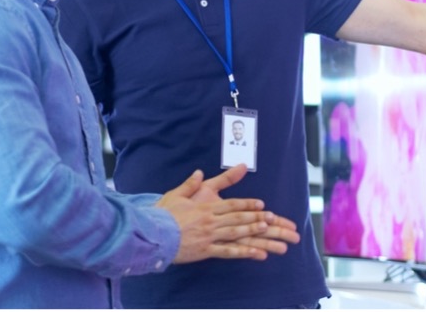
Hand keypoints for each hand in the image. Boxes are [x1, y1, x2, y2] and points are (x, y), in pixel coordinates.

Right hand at [157, 166, 298, 263]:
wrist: (150, 234)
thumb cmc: (162, 214)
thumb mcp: (176, 195)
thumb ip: (190, 184)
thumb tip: (199, 172)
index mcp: (205, 207)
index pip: (231, 204)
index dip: (247, 204)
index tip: (261, 204)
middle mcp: (210, 220)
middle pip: (238, 218)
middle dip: (257, 218)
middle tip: (274, 218)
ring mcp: (209, 236)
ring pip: (236, 234)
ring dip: (254, 232)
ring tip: (270, 231)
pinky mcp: (205, 250)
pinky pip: (227, 252)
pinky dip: (243, 252)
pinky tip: (257, 254)